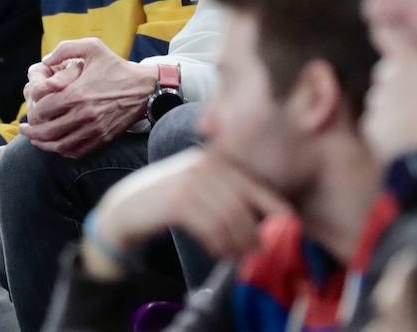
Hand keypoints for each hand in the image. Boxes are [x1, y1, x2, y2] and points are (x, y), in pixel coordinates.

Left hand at [18, 38, 154, 157]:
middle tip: (25, 127)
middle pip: (47, 130)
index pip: (43, 108)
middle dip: (32, 130)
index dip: (32, 108)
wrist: (144, 89)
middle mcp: (84, 115)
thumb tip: (45, 60)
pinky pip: (76, 151)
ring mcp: (93, 129)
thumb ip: (65, 48)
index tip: (30, 105)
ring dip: (43, 144)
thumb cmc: (116, 66)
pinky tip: (55, 144)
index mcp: (77, 93)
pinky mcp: (102, 139)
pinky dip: (62, 150)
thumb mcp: (93, 47)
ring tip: (34, 139)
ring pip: (59, 145)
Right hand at [86, 149, 288, 275]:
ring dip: (236, 243)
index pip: (252, 182)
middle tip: (256, 252)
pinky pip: (210, 228)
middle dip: (254, 232)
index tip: (287, 224)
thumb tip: (262, 216)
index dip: (273, 204)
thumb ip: (225, 191)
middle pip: (242, 203)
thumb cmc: (168, 200)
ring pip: (228, 218)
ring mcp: (190, 182)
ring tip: (236, 257)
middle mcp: (204, 166)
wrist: (129, 207)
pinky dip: (218, 245)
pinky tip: (217, 253)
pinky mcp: (177, 202)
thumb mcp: (198, 186)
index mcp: (213, 160)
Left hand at [363, 10, 416, 163]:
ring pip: (382, 97)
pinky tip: (408, 138)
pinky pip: (378, 122)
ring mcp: (377, 104)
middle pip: (386, 69)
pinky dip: (389, 127)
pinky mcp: (372, 129)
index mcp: (407, 59)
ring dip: (394, 103)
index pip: (384, 32)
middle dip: (398, 77)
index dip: (385, 29)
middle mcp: (386, 77)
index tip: (389, 29)